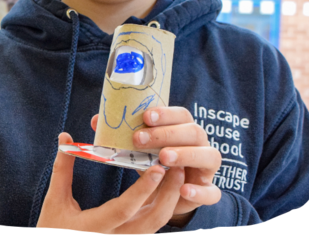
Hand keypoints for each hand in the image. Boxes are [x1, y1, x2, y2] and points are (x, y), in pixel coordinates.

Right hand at [36, 132, 185, 233]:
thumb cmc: (51, 231)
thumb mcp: (55, 201)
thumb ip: (63, 169)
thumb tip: (65, 136)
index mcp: (93, 229)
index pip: (123, 210)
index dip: (142, 190)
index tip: (157, 169)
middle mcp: (113, 241)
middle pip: (151, 221)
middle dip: (168, 195)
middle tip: (177, 167)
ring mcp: (122, 245)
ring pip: (155, 226)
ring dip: (168, 201)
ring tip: (176, 174)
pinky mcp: (128, 244)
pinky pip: (150, 228)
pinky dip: (160, 209)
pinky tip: (165, 190)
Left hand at [91, 107, 221, 226]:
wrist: (169, 194)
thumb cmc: (155, 164)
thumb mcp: (139, 148)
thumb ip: (122, 134)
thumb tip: (96, 120)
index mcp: (184, 130)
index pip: (181, 115)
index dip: (166, 113)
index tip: (145, 116)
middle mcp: (200, 145)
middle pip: (194, 132)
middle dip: (168, 134)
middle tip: (141, 139)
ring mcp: (207, 168)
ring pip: (209, 156)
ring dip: (186, 154)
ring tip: (163, 158)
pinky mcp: (208, 191)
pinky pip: (212, 192)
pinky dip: (200, 190)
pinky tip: (183, 189)